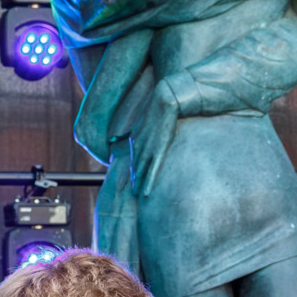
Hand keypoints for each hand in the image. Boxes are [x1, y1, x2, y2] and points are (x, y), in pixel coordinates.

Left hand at [134, 78, 180, 198]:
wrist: (165, 100)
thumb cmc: (159, 108)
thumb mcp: (148, 119)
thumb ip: (144, 127)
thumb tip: (142, 130)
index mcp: (136, 139)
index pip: (133, 159)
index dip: (132, 170)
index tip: (131, 179)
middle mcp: (139, 146)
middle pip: (135, 168)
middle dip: (133, 181)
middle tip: (131, 193)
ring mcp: (148, 150)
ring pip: (141, 172)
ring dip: (139, 185)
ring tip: (137, 196)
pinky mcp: (158, 151)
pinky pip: (152, 171)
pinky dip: (148, 183)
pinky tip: (145, 193)